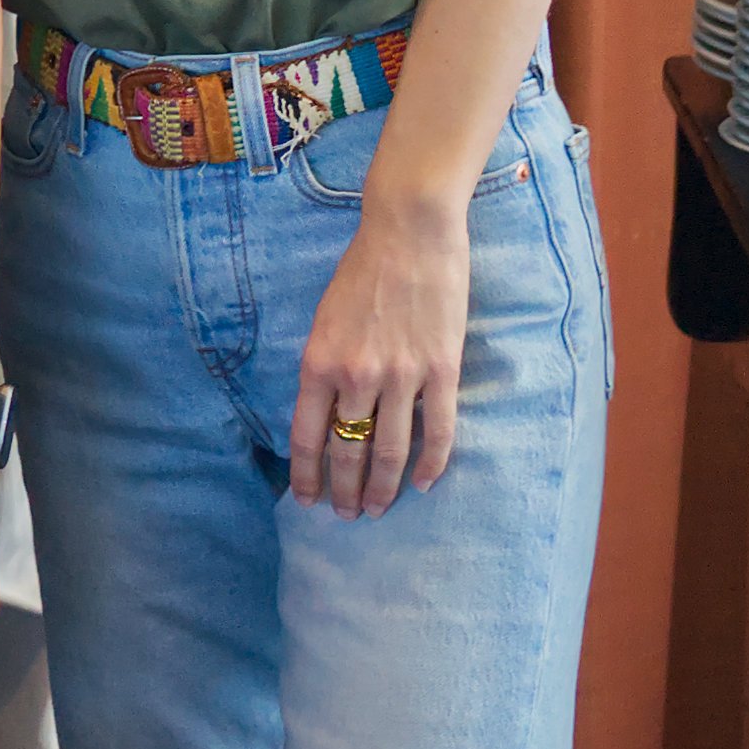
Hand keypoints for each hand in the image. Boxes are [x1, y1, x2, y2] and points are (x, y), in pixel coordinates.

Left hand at [294, 193, 473, 514]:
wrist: (407, 232)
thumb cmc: (361, 272)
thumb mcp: (324, 320)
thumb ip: (324, 368)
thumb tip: (326, 414)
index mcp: (318, 363)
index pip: (307, 437)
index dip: (307, 476)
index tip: (307, 502)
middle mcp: (356, 376)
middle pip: (348, 451)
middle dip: (346, 492)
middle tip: (347, 517)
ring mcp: (401, 375)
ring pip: (390, 450)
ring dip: (383, 488)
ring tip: (379, 510)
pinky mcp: (441, 369)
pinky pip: (437, 430)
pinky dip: (430, 464)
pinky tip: (422, 484)